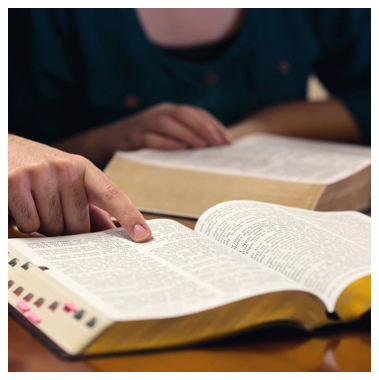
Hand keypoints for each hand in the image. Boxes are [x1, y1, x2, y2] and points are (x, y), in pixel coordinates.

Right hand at [8, 135, 151, 240]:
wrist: (3, 150)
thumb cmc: (40, 171)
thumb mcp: (68, 180)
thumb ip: (89, 204)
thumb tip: (111, 231)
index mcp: (84, 168)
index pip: (113, 195)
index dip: (131, 216)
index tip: (144, 236)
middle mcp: (66, 168)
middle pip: (79, 225)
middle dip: (67, 229)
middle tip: (54, 210)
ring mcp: (41, 174)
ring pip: (53, 228)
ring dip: (45, 226)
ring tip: (36, 203)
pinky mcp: (15, 182)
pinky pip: (30, 224)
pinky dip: (26, 223)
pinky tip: (21, 204)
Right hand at [118, 102, 232, 149]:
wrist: (113, 137)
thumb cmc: (147, 136)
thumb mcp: (167, 130)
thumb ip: (185, 133)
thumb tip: (212, 147)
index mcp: (170, 110)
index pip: (196, 113)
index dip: (214, 125)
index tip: (228, 140)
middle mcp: (160, 112)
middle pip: (184, 115)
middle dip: (204, 128)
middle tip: (219, 144)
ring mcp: (146, 123)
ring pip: (168, 124)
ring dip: (187, 134)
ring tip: (202, 146)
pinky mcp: (134, 136)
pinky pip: (151, 138)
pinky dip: (166, 143)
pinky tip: (179, 149)